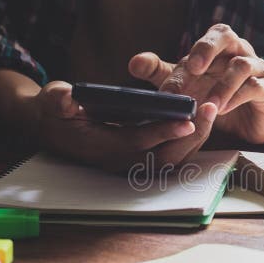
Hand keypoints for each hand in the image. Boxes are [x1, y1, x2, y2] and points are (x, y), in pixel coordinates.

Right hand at [35, 81, 216, 172]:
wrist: (51, 128)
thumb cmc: (55, 112)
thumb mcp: (52, 101)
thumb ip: (59, 100)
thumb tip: (67, 98)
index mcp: (100, 147)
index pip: (137, 142)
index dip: (162, 132)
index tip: (186, 121)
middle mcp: (119, 161)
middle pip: (163, 156)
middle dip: (189, 136)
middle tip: (210, 109)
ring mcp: (131, 164)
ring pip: (172, 159)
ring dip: (195, 138)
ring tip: (212, 110)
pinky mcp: (140, 160)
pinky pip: (171, 156)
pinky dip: (190, 141)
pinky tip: (204, 120)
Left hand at [129, 24, 263, 143]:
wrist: (253, 120)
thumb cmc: (219, 94)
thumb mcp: (188, 85)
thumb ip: (162, 73)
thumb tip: (134, 63)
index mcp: (220, 45)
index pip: (205, 39)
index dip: (192, 50)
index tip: (178, 71)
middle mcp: (239, 51)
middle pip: (226, 35)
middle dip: (207, 49)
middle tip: (193, 68)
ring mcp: (257, 70)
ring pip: (243, 65)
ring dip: (223, 85)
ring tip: (208, 105)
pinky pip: (255, 88)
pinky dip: (237, 98)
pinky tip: (221, 110)